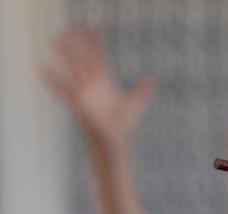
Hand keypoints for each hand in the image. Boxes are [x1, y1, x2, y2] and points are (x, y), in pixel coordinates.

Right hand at [39, 25, 155, 153]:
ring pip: (73, 67)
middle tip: (69, 26)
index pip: (99, 56)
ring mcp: (84, 91)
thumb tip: (153, 78)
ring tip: (55, 39)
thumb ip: (143, 89)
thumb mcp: (135, 102)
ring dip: (65, 54)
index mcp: (105, 80)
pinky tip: (41, 67)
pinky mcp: (77, 102)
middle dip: (77, 43)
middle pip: (84, 57)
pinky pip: (61, 88)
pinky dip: (51, 79)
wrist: (114, 140)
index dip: (96, 42)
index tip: (93, 27)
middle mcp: (93, 83)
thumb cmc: (123, 123)